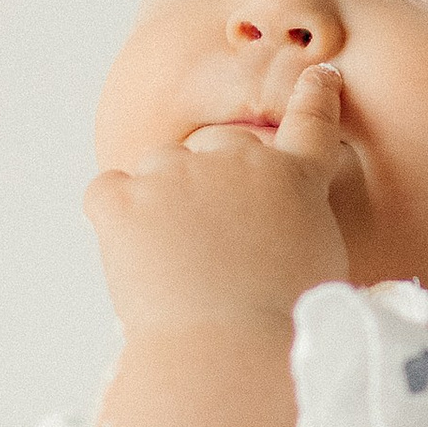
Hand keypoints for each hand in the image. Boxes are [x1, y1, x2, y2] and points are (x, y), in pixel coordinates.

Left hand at [85, 58, 352, 335]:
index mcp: (295, 179)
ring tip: (176, 266)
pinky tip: (136, 261)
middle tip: (210, 247)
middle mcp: (237, 159)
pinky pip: (106, 194)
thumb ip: (295, 230)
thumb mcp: (320, 269)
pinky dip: (114, 222)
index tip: (321, 74)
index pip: (312, 123)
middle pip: (215, 147)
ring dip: (160, 205)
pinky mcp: (123, 198)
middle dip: (209, 185)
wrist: (231, 352)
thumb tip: (270, 235)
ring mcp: (175, 174)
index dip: (317, 95)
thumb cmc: (282, 328)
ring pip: (156, 172)